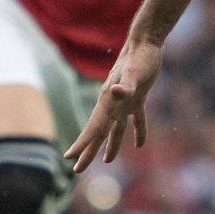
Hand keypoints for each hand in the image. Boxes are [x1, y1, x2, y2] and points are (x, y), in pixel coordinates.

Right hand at [66, 37, 163, 168]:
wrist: (145, 42)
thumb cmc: (139, 58)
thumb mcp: (133, 72)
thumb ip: (125, 84)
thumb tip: (114, 92)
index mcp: (108, 102)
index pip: (93, 128)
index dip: (82, 144)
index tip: (69, 157)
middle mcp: (112, 104)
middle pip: (99, 133)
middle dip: (88, 151)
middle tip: (76, 170)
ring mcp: (125, 101)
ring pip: (115, 129)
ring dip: (111, 145)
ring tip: (106, 161)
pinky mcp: (138, 97)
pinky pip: (136, 119)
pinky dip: (138, 132)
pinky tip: (139, 144)